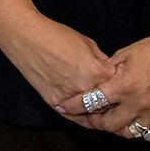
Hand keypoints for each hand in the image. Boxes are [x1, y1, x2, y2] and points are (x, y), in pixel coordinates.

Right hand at [0, 15, 118, 115]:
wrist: (26, 37)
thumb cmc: (55, 35)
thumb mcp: (88, 44)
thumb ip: (101, 62)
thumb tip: (110, 73)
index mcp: (97, 71)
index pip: (121, 86)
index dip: (122, 85)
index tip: (123, 86)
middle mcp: (85, 87)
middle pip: (109, 103)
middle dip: (113, 101)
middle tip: (117, 102)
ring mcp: (69, 97)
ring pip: (91, 113)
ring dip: (97, 111)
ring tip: (103, 110)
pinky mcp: (54, 102)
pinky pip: (73, 115)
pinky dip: (80, 114)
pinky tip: (84, 112)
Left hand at [59, 29, 149, 138]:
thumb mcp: (127, 54)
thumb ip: (107, 70)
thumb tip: (92, 81)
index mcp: (125, 85)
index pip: (91, 101)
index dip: (74, 105)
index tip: (63, 106)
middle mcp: (140, 103)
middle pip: (107, 124)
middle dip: (93, 121)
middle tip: (88, 115)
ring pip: (127, 133)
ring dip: (115, 127)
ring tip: (109, 118)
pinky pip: (147, 134)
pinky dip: (136, 129)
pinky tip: (131, 120)